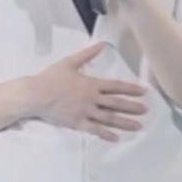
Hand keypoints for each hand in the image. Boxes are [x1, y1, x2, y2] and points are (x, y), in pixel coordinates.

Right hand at [32, 43, 148, 140]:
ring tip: (138, 126)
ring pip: (109, 118)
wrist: (35, 95)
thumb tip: (102, 44)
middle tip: (146, 110)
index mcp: (91, 84)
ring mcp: (85, 112)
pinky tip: (116, 138)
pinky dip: (106, 134)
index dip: (131, 89)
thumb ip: (88, 54)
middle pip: (116, 103)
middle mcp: (91, 99)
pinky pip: (94, 130)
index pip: (116, 86)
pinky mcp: (77, 123)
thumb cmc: (51, 77)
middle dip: (132, 107)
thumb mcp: (69, 62)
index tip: (143, 92)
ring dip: (125, 122)